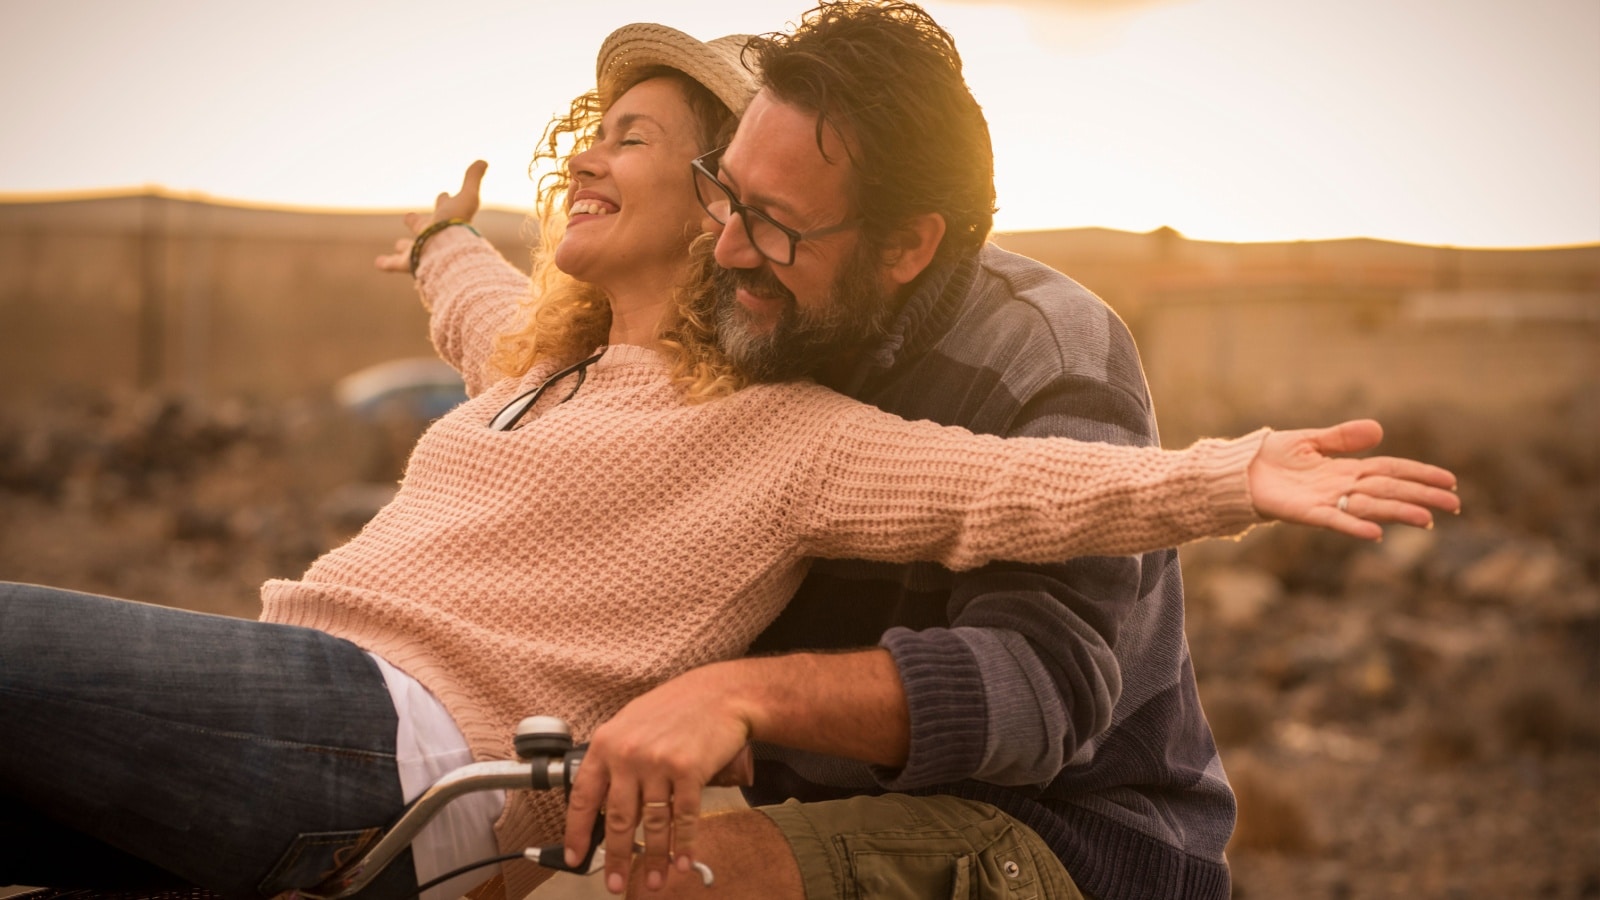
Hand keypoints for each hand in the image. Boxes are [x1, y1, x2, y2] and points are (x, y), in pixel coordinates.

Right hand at [374, 160, 487, 272]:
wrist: (447, 251)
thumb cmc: (456, 224)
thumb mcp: (467, 197)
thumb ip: (473, 179)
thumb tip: (484, 161)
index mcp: (445, 220)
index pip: (444, 207)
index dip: (444, 200)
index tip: (444, 193)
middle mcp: (433, 236)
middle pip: (424, 228)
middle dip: (418, 223)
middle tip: (409, 217)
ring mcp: (421, 250)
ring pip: (411, 248)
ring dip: (404, 246)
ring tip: (398, 244)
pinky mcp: (409, 263)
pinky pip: (395, 264)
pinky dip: (386, 263)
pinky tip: (378, 263)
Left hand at [563, 663, 755, 894]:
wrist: (719, 693)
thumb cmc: (674, 708)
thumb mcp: (631, 725)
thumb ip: (614, 761)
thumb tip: (604, 806)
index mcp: (607, 744)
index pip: (584, 797)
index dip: (577, 832)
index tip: (575, 857)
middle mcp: (629, 754)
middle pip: (618, 819)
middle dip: (616, 857)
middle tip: (614, 884)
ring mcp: (659, 763)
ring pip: (652, 823)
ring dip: (653, 858)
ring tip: (653, 881)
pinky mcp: (690, 771)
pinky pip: (684, 817)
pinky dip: (683, 844)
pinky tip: (682, 861)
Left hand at [1248, 419, 1459, 539]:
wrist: (1239, 471)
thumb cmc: (1273, 457)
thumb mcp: (1311, 440)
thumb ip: (1342, 437)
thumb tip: (1378, 430)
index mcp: (1347, 469)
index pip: (1392, 470)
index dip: (1420, 475)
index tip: (1449, 481)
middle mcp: (1343, 487)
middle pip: (1389, 490)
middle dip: (1421, 496)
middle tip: (1454, 505)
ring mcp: (1327, 501)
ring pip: (1370, 506)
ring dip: (1397, 512)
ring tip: (1426, 519)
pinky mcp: (1307, 513)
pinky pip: (1335, 520)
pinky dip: (1354, 526)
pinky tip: (1375, 533)